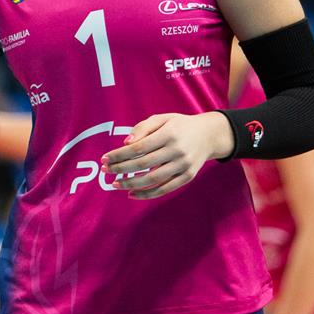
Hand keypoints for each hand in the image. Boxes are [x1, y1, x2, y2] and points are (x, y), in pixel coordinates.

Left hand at [101, 112, 232, 199]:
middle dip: (121, 168)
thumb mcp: (162, 119)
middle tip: (105, 171)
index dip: (119, 155)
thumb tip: (125, 143)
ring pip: (152, 179)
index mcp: (169, 134)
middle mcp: (177, 151)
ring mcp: (183, 166)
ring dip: (131, 183)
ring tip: (115, 184)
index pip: (138, 147)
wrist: (209, 135)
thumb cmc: (179, 125)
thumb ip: (143, 128)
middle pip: (143, 164)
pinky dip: (147, 194)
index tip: (105, 159)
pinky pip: (165, 189)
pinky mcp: (187, 177)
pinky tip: (132, 194)